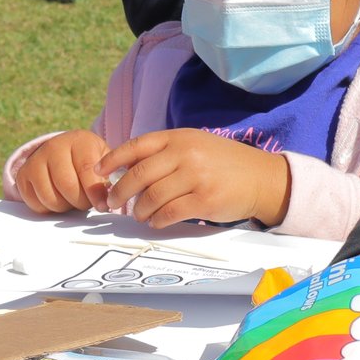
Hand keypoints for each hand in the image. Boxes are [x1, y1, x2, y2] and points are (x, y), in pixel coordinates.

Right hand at [15, 130, 111, 212]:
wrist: (63, 153)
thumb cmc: (89, 161)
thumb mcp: (104, 161)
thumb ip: (111, 177)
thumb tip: (112, 197)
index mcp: (79, 140)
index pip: (86, 169)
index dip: (95, 192)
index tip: (103, 206)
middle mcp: (54, 146)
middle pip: (67, 186)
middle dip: (81, 202)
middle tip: (86, 202)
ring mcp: (35, 159)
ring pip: (51, 198)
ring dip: (65, 207)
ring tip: (72, 198)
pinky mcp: (23, 175)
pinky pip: (36, 204)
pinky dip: (49, 209)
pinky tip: (57, 197)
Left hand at [100, 130, 290, 227]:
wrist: (261, 178)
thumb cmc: (223, 163)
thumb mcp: (195, 145)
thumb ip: (165, 153)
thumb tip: (128, 169)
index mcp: (179, 137)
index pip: (137, 146)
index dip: (113, 159)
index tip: (98, 171)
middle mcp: (186, 154)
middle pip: (139, 175)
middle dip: (120, 191)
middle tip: (112, 203)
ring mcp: (196, 177)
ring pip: (152, 197)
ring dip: (139, 210)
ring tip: (137, 215)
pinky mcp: (205, 200)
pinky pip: (170, 213)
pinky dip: (157, 220)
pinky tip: (156, 222)